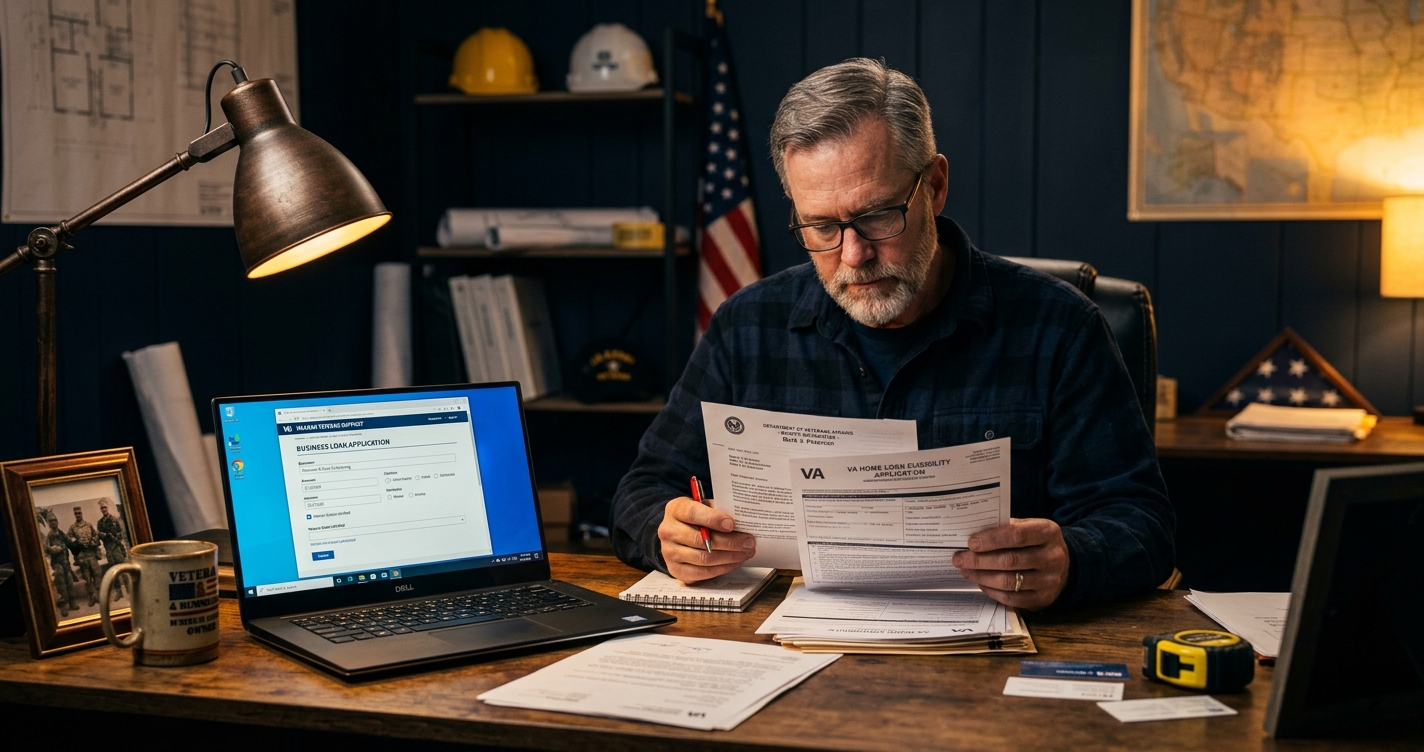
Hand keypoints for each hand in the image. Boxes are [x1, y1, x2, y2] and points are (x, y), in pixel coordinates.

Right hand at [657, 496, 755, 583]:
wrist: (677, 534)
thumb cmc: (697, 518)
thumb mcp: (705, 506)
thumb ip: (719, 510)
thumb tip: (742, 521)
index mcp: (675, 510)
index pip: (692, 514)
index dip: (713, 519)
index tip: (731, 524)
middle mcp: (668, 531)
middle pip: (700, 540)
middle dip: (729, 542)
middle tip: (749, 541)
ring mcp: (669, 552)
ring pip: (703, 558)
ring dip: (730, 557)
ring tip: (746, 552)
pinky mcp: (676, 570)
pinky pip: (703, 573)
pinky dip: (723, 568)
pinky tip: (735, 562)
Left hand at [952, 518, 1069, 610]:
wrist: (1065, 565)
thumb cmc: (1037, 542)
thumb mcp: (1029, 526)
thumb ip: (1006, 528)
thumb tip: (973, 534)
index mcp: (1048, 532)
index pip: (1017, 535)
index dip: (992, 539)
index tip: (971, 543)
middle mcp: (1052, 557)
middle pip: (1009, 560)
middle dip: (979, 560)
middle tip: (959, 558)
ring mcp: (1049, 581)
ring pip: (1008, 581)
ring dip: (981, 576)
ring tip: (966, 570)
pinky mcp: (1042, 599)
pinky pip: (1011, 598)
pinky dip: (991, 590)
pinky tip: (980, 582)